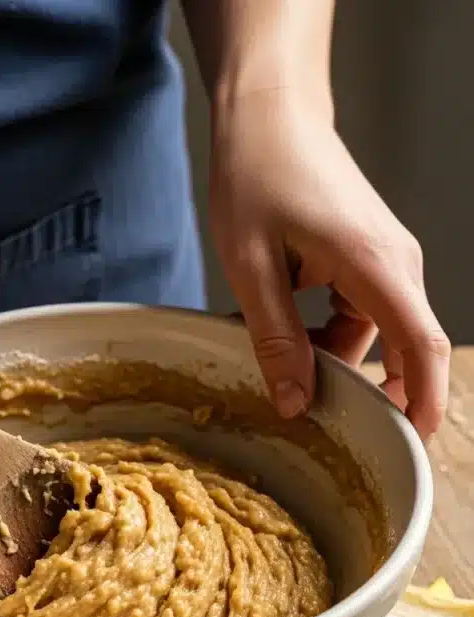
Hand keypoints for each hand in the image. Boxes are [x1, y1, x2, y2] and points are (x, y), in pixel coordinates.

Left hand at [210, 88, 449, 438]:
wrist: (270, 115)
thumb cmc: (258, 174)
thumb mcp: (251, 266)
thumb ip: (275, 339)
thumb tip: (296, 403)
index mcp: (375, 264)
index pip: (423, 347)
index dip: (423, 402)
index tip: (411, 445)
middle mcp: (396, 264)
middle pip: (404, 350)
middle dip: (365, 390)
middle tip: (315, 416)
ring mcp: (386, 261)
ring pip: (375, 337)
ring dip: (329, 358)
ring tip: (272, 350)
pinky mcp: (368, 260)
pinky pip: (360, 316)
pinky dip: (324, 334)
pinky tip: (280, 327)